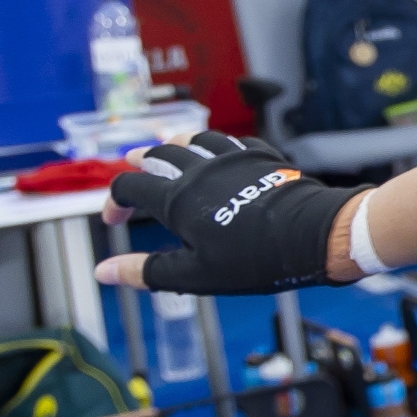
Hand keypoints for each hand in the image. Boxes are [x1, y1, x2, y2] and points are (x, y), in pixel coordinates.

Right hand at [97, 132, 356, 295]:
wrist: (314, 236)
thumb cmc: (255, 260)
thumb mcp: (195, 275)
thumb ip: (147, 271)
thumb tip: (102, 272)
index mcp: (176, 198)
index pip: (128, 187)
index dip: (113, 201)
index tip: (114, 218)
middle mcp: (199, 171)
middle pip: (158, 155)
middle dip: (142, 163)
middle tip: (135, 165)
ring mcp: (232, 159)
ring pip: (194, 140)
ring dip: (178, 145)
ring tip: (171, 149)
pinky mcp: (262, 157)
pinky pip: (232, 142)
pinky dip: (218, 145)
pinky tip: (222, 153)